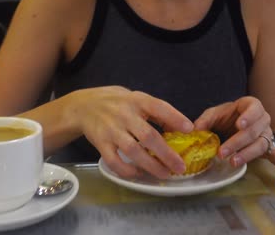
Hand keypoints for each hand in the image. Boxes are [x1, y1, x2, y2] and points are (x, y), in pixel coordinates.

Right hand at [68, 86, 193, 178]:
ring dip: (150, 165)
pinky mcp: (100, 143)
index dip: (174, 117)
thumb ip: (156, 111)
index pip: (158, 107)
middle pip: (148, 136)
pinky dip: (127, 170)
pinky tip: (139, 174)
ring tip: (164, 174)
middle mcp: (124, 115)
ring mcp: (111, 130)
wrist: (84, 106)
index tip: (189, 129)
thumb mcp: (137, 99)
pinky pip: (114, 161)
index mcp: (136, 101)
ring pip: (133, 151)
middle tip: (180, 166)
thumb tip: (180, 127)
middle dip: (166, 153)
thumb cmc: (117, 103)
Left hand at [193, 96, 274, 166]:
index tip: (240, 125)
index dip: (248, 116)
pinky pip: (274, 155)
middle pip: (254, 131)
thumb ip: (206, 120)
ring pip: (260, 144)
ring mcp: (266, 134)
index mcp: (250, 106)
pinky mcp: (267, 147)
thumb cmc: (224, 117)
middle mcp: (262, 119)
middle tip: (222, 152)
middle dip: (238, 142)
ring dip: (247, 154)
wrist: (231, 125)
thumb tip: (196, 129)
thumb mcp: (213, 114)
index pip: (254, 108)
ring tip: (233, 162)